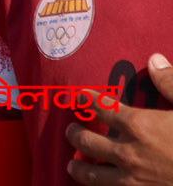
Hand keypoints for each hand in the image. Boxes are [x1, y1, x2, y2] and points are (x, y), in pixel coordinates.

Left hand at [66, 53, 172, 184]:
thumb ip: (170, 82)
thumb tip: (154, 59)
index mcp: (140, 125)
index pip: (101, 108)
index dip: (87, 101)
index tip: (80, 97)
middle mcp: (130, 153)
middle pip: (88, 142)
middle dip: (75, 134)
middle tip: (71, 131)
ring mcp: (134, 180)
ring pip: (93, 175)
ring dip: (80, 168)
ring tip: (72, 165)